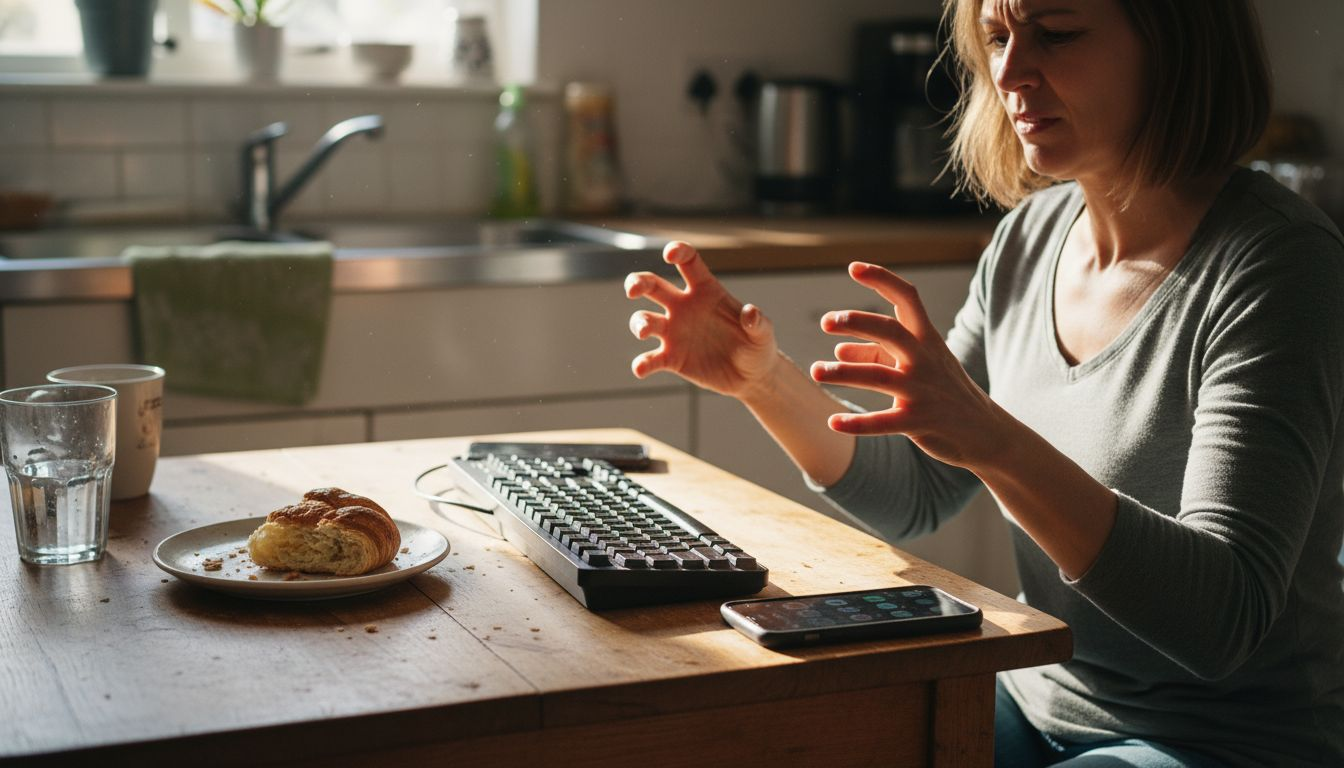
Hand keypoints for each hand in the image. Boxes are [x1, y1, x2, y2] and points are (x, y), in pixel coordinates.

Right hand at [624, 241, 780, 398]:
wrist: (751, 377)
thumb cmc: (758, 347)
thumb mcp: (763, 335)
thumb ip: (758, 323)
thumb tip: (750, 312)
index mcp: (706, 291)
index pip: (688, 262)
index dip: (678, 252)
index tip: (670, 254)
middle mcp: (684, 307)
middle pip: (653, 285)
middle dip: (638, 282)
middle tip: (632, 290)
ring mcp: (674, 333)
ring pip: (644, 320)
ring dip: (639, 323)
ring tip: (645, 331)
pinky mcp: (671, 358)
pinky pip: (650, 359)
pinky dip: (642, 363)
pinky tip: (641, 368)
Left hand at [809, 262, 1001, 468]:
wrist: (985, 431)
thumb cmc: (944, 390)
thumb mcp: (916, 365)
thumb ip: (876, 355)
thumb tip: (838, 350)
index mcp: (926, 338)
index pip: (907, 298)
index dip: (881, 279)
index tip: (853, 267)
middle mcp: (924, 359)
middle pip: (890, 331)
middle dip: (857, 322)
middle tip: (827, 322)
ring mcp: (922, 390)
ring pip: (878, 377)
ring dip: (843, 373)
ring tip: (816, 371)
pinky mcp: (918, 421)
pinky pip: (883, 422)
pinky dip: (857, 423)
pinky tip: (833, 422)